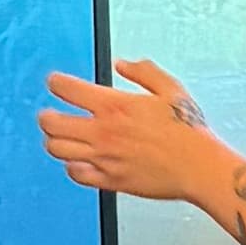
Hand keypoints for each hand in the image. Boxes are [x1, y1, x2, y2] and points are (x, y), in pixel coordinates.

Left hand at [37, 58, 221, 205]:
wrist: (198, 167)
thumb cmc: (188, 130)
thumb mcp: (170, 89)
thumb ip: (143, 72)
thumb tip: (123, 64)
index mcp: (115, 106)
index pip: (68, 89)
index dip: (56, 83)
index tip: (55, 83)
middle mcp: (104, 132)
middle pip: (52, 122)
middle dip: (46, 116)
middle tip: (48, 115)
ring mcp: (104, 158)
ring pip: (57, 149)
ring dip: (54, 141)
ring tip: (59, 138)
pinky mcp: (110, 180)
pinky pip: (75, 174)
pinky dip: (71, 166)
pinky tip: (78, 161)